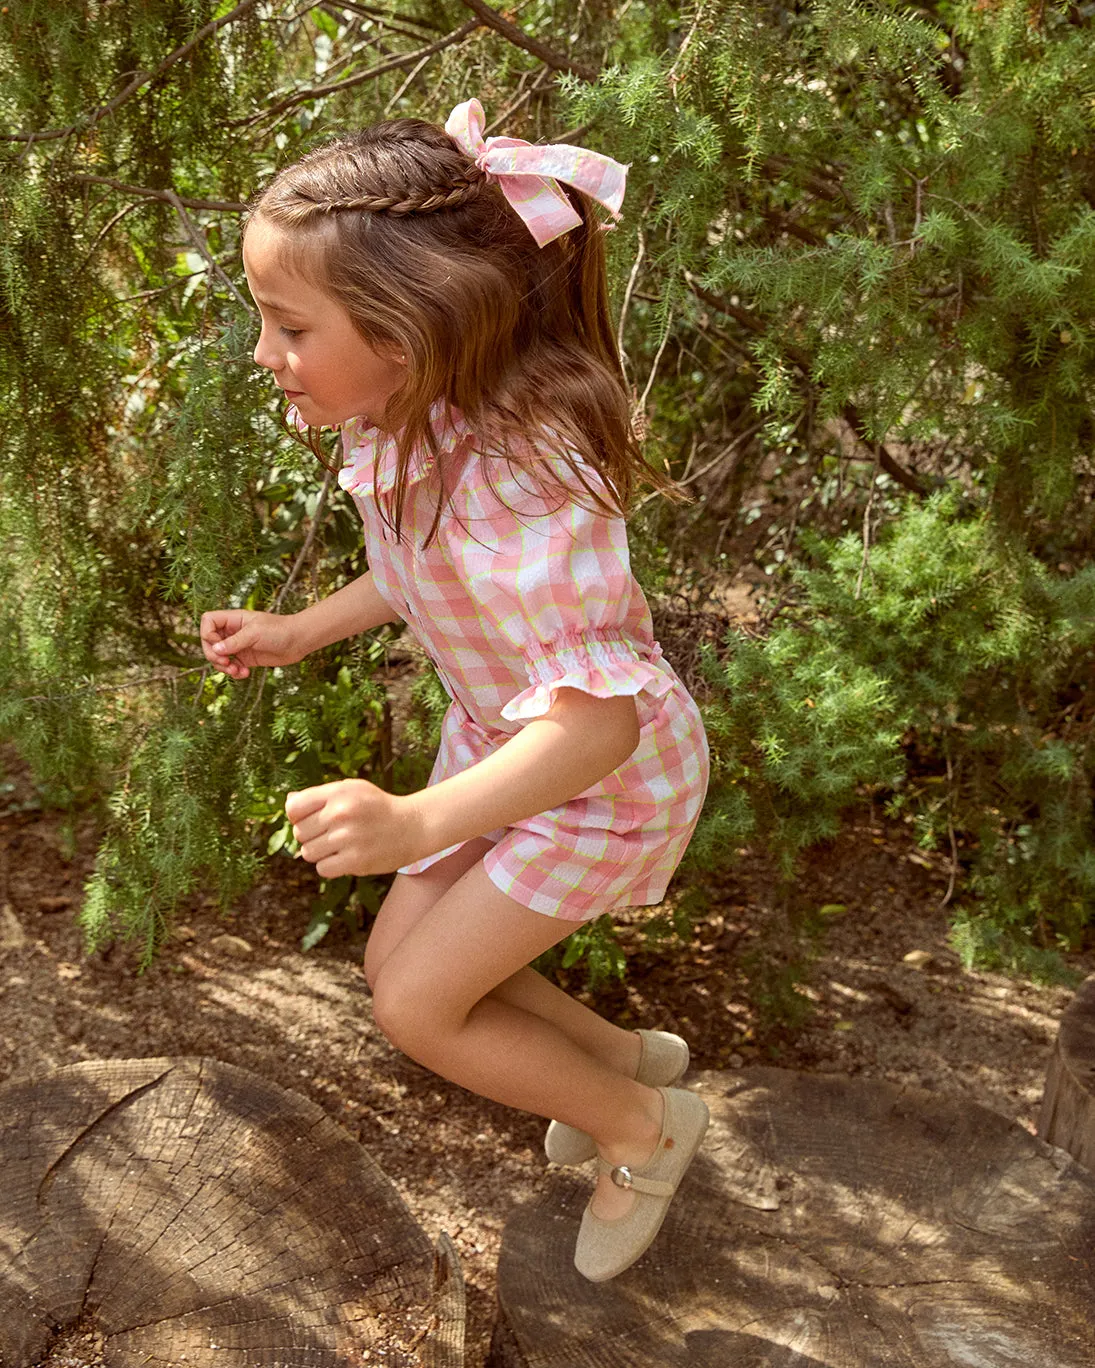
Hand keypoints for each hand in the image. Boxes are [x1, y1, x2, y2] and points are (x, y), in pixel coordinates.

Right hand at [200, 609, 304, 678]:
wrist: (299, 641)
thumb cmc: (279, 630)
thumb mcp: (255, 633)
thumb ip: (234, 642)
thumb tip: (215, 650)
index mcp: (233, 619)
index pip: (208, 622)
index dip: (207, 635)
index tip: (218, 645)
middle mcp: (233, 632)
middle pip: (209, 642)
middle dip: (213, 655)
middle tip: (226, 663)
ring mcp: (239, 646)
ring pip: (218, 657)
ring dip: (223, 667)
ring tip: (236, 671)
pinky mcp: (246, 658)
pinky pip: (231, 667)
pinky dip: (234, 673)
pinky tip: (245, 674)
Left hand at [286, 780, 426, 877]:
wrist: (413, 826)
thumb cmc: (378, 807)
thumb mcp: (352, 789)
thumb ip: (320, 795)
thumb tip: (289, 801)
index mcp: (338, 792)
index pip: (293, 808)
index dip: (297, 816)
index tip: (311, 819)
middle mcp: (341, 813)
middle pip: (299, 833)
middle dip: (311, 835)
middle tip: (331, 833)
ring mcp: (348, 838)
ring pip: (308, 853)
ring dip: (320, 852)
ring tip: (339, 845)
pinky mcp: (355, 860)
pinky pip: (322, 869)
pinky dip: (330, 866)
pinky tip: (345, 857)